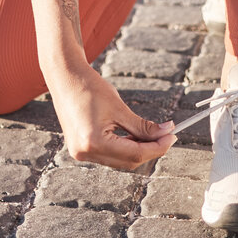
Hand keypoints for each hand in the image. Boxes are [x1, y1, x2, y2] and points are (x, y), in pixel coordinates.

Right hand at [47, 61, 175, 170]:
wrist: (64, 77)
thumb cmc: (89, 87)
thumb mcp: (119, 107)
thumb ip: (143, 126)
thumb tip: (167, 133)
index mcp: (93, 142)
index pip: (135, 154)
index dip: (158, 147)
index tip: (172, 136)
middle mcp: (84, 152)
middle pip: (128, 161)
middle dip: (150, 149)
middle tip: (166, 134)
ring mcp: (80, 153)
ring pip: (120, 161)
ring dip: (137, 150)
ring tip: (150, 133)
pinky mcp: (80, 149)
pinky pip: (109, 155)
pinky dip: (123, 148)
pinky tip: (132, 136)